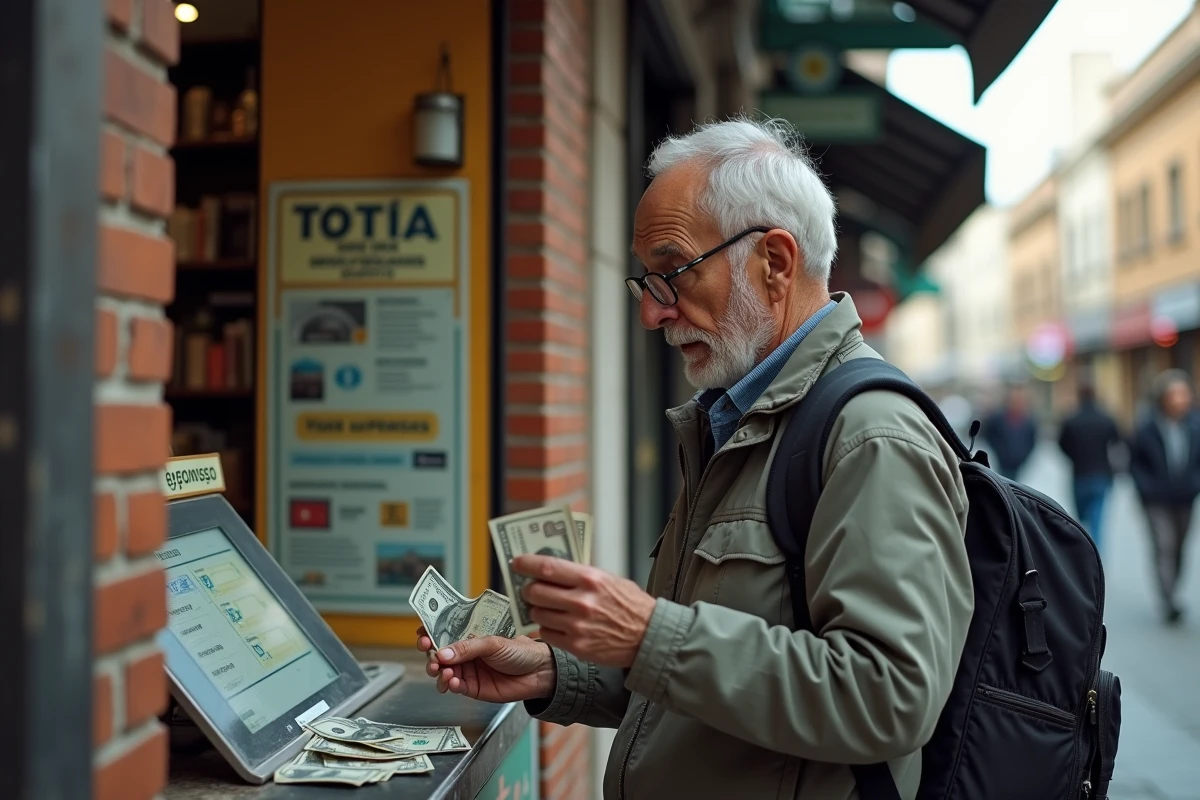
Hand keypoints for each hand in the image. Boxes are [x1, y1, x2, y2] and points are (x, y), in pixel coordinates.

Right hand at [416, 627, 555, 702]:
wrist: (538, 673)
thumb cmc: (520, 651)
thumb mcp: (494, 643)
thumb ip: (468, 648)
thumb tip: (442, 652)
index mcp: (470, 635)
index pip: (444, 632)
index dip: (430, 632)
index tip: (422, 634)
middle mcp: (465, 652)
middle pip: (438, 652)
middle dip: (430, 653)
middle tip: (428, 653)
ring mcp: (467, 670)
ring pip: (442, 671)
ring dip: (437, 671)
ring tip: (442, 671)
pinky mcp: (471, 687)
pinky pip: (454, 686)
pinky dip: (449, 684)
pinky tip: (452, 681)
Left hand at [513, 554, 656, 668]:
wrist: (649, 636)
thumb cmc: (631, 606)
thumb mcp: (609, 580)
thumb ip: (580, 575)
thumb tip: (550, 570)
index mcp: (591, 579)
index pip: (547, 568)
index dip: (526, 564)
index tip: (516, 563)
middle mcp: (582, 601)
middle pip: (536, 592)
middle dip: (528, 590)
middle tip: (529, 589)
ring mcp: (578, 625)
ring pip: (538, 614)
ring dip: (537, 610)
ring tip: (548, 608)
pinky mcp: (577, 646)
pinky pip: (546, 633)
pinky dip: (546, 628)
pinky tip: (557, 624)